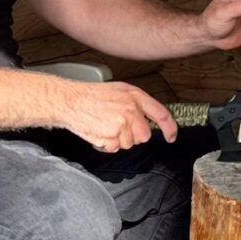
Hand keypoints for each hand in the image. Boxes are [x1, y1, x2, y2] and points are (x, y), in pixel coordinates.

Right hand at [58, 80, 176, 152]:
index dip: (169, 127)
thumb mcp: (117, 91)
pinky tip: (97, 132)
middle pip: (144, 135)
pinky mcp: (112, 135)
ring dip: (116, 140)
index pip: (161, 113)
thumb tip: (144, 119)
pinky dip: (105, 145)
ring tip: (103, 126)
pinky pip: (114, 148)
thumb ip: (133, 104)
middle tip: (115, 126)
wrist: (69, 101)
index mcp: (134, 96)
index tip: (171, 136)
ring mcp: (122, 123)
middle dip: (132, 136)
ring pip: (128, 144)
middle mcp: (131, 109)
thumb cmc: (89, 96)